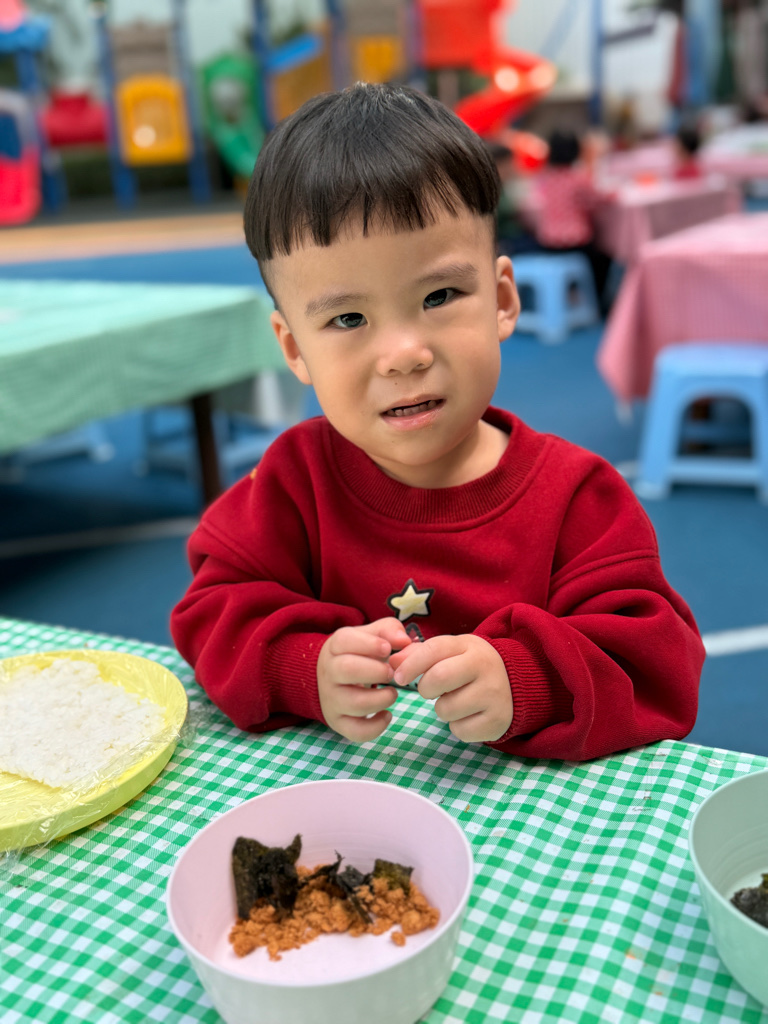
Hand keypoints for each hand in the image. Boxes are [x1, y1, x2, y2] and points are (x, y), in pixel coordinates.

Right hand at [317, 617, 411, 742]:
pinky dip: (375, 727)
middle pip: (346, 669)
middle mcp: (329, 672)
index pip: (345, 641)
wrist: (331, 677)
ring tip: (392, 693)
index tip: (388, 648)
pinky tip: (386, 715)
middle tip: (392, 673)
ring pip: (353, 703)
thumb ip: (389, 630)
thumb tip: (405, 640)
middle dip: (376, 671)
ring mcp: (331, 699)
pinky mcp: (338, 721)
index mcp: (335, 647)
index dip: (370, 644)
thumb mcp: (370, 635)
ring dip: (381, 699)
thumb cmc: (358, 652)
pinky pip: (354, 731)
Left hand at [390, 634, 512, 742]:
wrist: (517, 682)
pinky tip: (469, 715)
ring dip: (442, 709)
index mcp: (469, 646)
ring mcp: (494, 694)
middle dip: (425, 688)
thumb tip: (393, 664)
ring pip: (446, 709)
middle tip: (430, 690)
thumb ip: (420, 654)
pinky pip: (460, 731)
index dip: (411, 664)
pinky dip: (457, 726)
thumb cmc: (471, 666)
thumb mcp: (452, 652)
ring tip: (456, 701)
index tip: (399, 677)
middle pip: (439, 678)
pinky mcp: (498, 721)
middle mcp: (485, 667)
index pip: (434, 649)